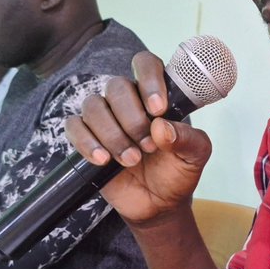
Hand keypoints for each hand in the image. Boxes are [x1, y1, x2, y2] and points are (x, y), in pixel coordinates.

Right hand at [64, 51, 212, 223]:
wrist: (158, 204)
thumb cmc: (176, 172)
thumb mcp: (195, 156)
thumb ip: (187, 139)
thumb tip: (161, 127)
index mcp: (155, 96)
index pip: (145, 64)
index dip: (149, 80)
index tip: (158, 109)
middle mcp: (127, 101)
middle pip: (116, 86)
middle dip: (132, 119)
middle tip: (148, 146)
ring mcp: (104, 118)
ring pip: (94, 106)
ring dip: (113, 134)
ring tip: (131, 160)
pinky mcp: (86, 138)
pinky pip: (74, 126)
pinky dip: (87, 142)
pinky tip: (104, 160)